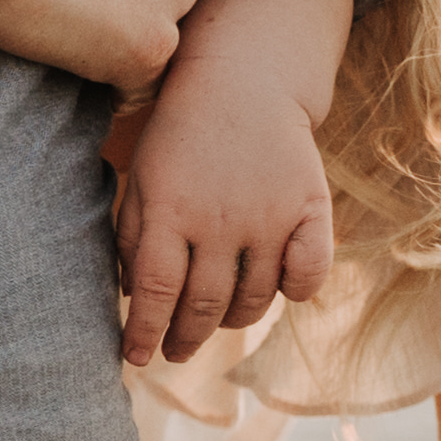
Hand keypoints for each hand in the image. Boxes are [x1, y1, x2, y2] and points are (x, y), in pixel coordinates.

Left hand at [114, 60, 334, 365]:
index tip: (136, 358)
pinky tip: (279, 292)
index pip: (154, 291)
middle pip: (203, 304)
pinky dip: (295, 291)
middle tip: (176, 353)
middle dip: (184, 339)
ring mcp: (269, 216)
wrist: (243, 83)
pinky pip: (309, 273)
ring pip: (254, 298)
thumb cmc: (180, 134)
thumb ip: (131, 235)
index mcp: (170, 212)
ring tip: (217, 321)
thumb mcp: (142, 177)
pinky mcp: (309, 209)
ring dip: (232, 320)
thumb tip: (131, 297)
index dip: (143, 331)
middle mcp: (219, 220)